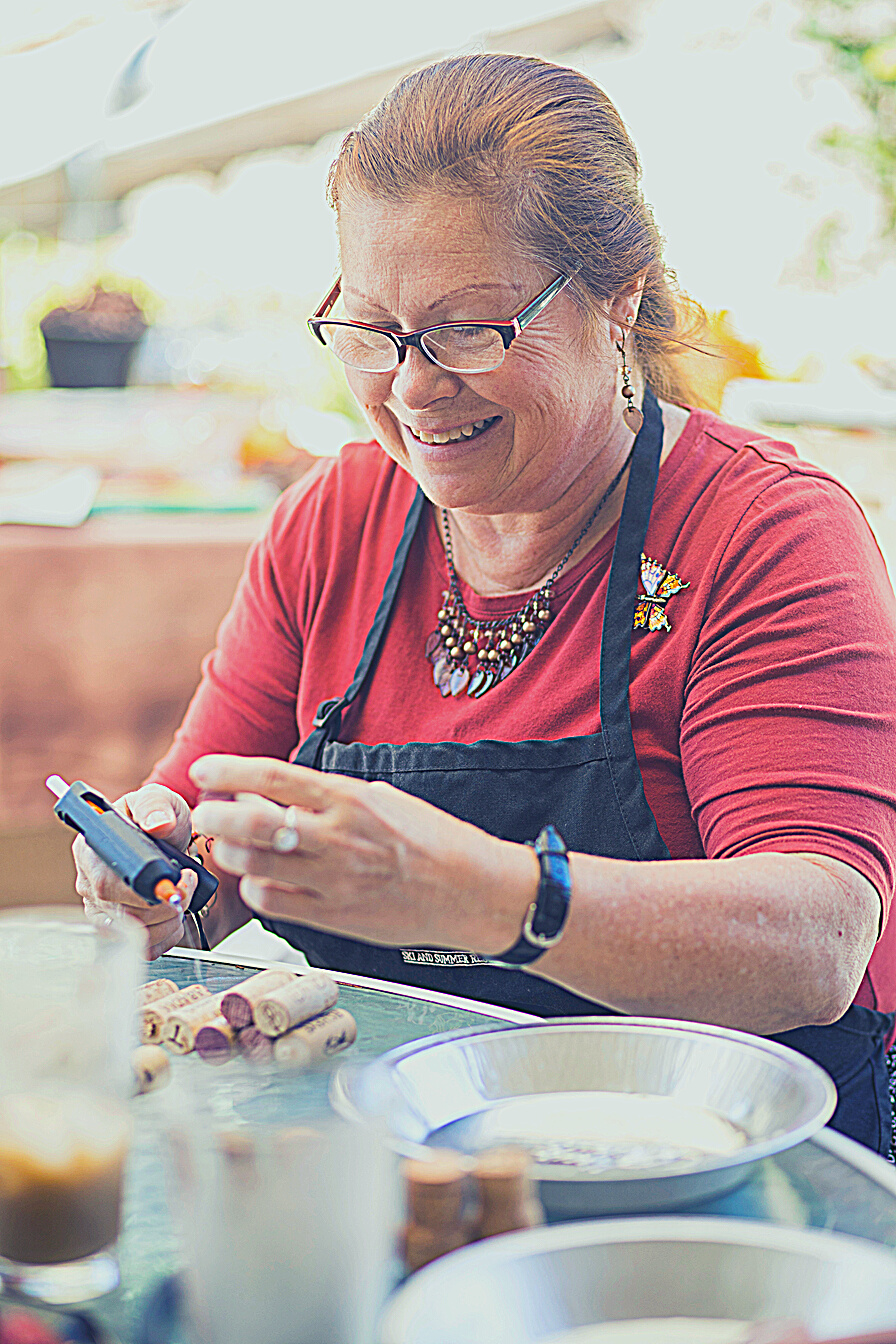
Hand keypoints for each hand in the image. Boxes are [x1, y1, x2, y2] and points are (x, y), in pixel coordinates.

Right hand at [74, 784, 196, 959]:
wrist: (170, 836)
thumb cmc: (157, 817)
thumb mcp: (158, 799)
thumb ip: (155, 806)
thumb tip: (158, 824)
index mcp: (90, 850)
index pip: (107, 884)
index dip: (144, 889)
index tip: (175, 877)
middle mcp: (91, 884)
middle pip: (124, 914)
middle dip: (167, 903)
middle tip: (187, 880)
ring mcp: (102, 910)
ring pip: (136, 935)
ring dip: (171, 918)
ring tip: (183, 892)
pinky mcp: (119, 930)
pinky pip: (144, 948)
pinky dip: (168, 934)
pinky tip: (176, 914)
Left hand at [189, 755, 535, 954]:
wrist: (471, 891)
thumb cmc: (431, 840)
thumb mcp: (381, 799)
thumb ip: (326, 796)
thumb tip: (271, 792)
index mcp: (350, 800)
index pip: (275, 777)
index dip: (230, 772)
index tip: (203, 771)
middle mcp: (338, 837)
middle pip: (252, 825)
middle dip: (216, 819)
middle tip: (206, 816)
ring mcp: (334, 879)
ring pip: (254, 865)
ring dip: (230, 853)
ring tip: (228, 846)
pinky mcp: (334, 916)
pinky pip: (273, 901)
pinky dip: (256, 887)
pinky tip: (261, 878)